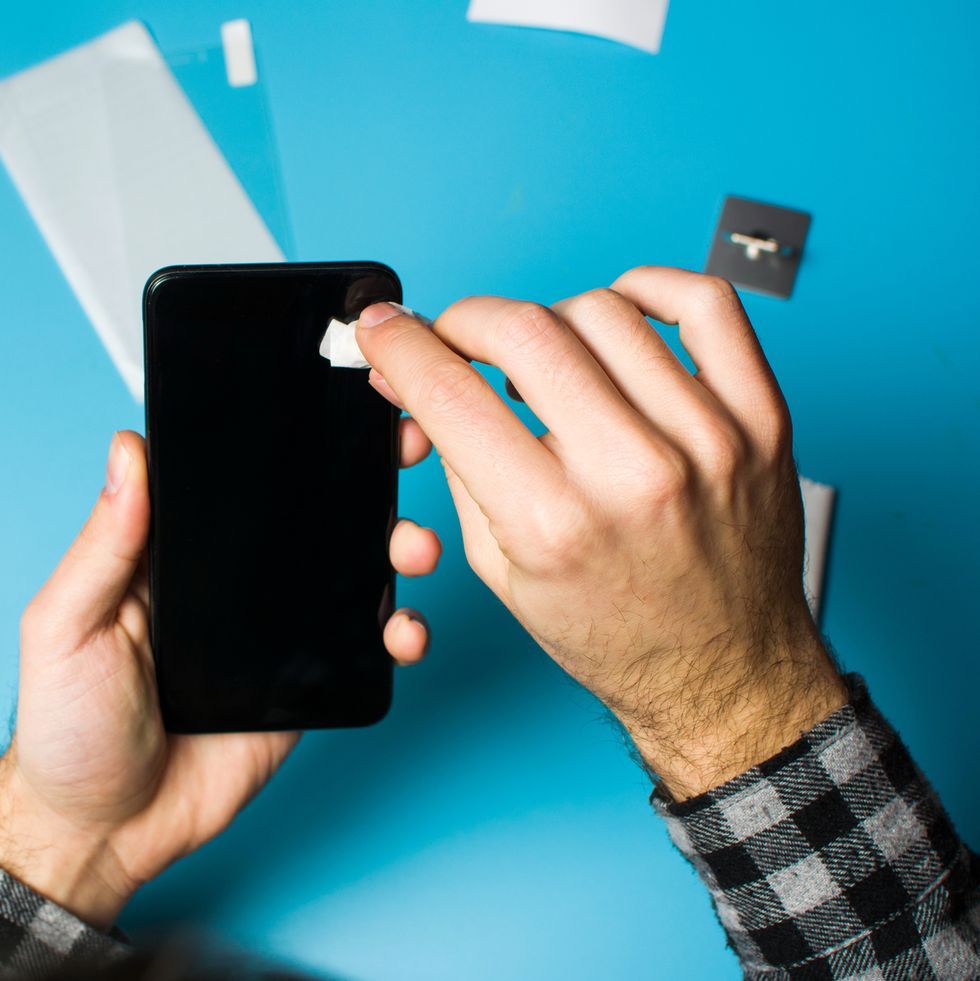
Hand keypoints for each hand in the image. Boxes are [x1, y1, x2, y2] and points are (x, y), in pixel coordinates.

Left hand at [0, 422, 440, 928]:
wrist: (108, 829)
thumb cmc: (70, 728)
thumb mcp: (67, 626)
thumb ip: (106, 545)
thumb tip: (128, 450)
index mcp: (188, 556)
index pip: (250, 483)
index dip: (296, 443)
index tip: (341, 405)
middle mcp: (245, 583)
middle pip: (320, 518)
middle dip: (371, 481)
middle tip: (403, 450)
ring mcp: (284, 631)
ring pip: (356, 574)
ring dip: (400, 548)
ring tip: (415, 547)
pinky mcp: (313, 681)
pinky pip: (367, 646)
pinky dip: (398, 633)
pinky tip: (403, 632)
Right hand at [356, 268, 846, 800]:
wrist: (722, 670)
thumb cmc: (616, 631)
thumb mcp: (504, 570)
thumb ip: (458, 464)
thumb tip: (423, 380)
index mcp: (555, 525)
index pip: (450, 393)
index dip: (399, 346)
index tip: (385, 330)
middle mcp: (634, 475)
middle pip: (523, 331)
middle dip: (466, 320)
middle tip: (459, 338)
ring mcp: (708, 439)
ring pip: (603, 309)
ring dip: (552, 320)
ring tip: (549, 361)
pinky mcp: (759, 420)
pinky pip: (706, 303)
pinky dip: (650, 287)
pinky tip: (622, 313)